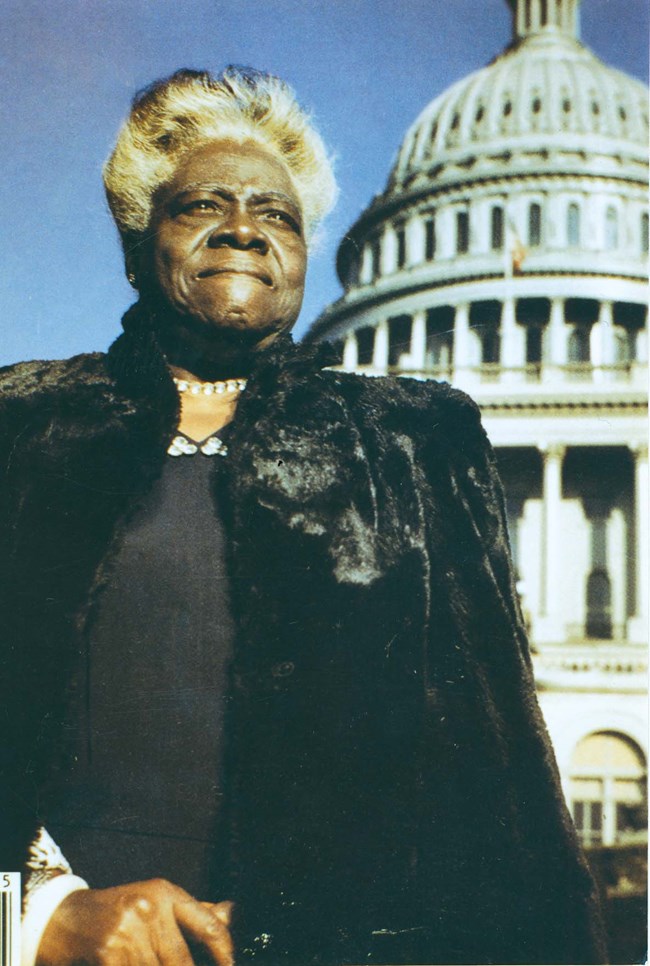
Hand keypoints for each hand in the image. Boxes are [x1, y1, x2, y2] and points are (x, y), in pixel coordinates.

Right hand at [36, 878, 233, 965]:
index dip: (224, 952)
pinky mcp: (108, 951)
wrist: (64, 918)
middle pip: (182, 961)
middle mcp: (149, 907)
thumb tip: (230, 915)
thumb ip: (192, 914)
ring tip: (147, 965)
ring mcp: (128, 929)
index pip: (207, 924)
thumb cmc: (117, 912)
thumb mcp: (155, 903)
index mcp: (165, 892)